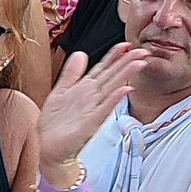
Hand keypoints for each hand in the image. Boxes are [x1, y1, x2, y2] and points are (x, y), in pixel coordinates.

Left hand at [36, 43, 145, 168]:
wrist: (48, 148)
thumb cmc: (54, 124)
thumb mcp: (60, 92)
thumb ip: (71, 73)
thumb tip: (80, 53)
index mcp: (85, 89)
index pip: (103, 68)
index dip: (113, 56)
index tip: (125, 44)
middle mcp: (92, 98)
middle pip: (112, 76)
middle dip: (127, 62)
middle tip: (143, 50)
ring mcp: (92, 109)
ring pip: (112, 88)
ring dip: (125, 76)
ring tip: (139, 63)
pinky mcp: (89, 123)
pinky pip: (104, 108)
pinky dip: (114, 98)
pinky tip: (125, 90)